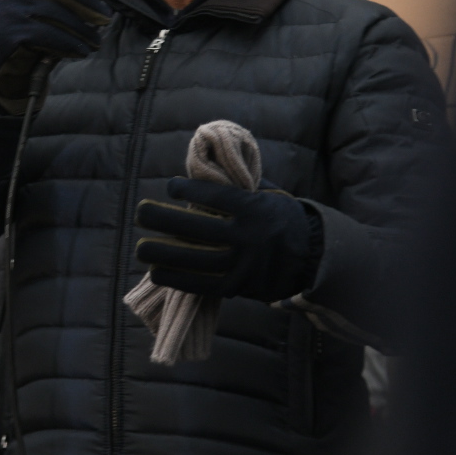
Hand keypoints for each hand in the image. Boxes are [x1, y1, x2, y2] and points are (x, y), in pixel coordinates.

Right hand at [0, 0, 110, 113]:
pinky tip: (82, 50)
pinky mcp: (10, 33)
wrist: (4, 66)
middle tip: (107, 17)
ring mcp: (10, 12)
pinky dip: (68, 42)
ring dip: (81, 27)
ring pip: (53, 12)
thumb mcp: (46, 10)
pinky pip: (46, 33)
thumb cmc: (34, 34)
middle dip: (85, 2)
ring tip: (97, 41)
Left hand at [134, 178, 319, 302]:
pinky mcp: (238, 288)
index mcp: (255, 210)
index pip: (215, 196)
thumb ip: (239, 185)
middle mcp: (248, 237)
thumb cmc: (283, 219)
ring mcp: (243, 265)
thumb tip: (204, 167)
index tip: (170, 186)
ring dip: (162, 253)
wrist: (314, 258)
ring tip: (140, 248)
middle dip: (164, 219)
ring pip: (194, 259)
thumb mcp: (269, 195)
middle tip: (141, 213)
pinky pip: (201, 284)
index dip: (188, 190)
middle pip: (196, 228)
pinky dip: (176, 279)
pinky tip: (156, 272)